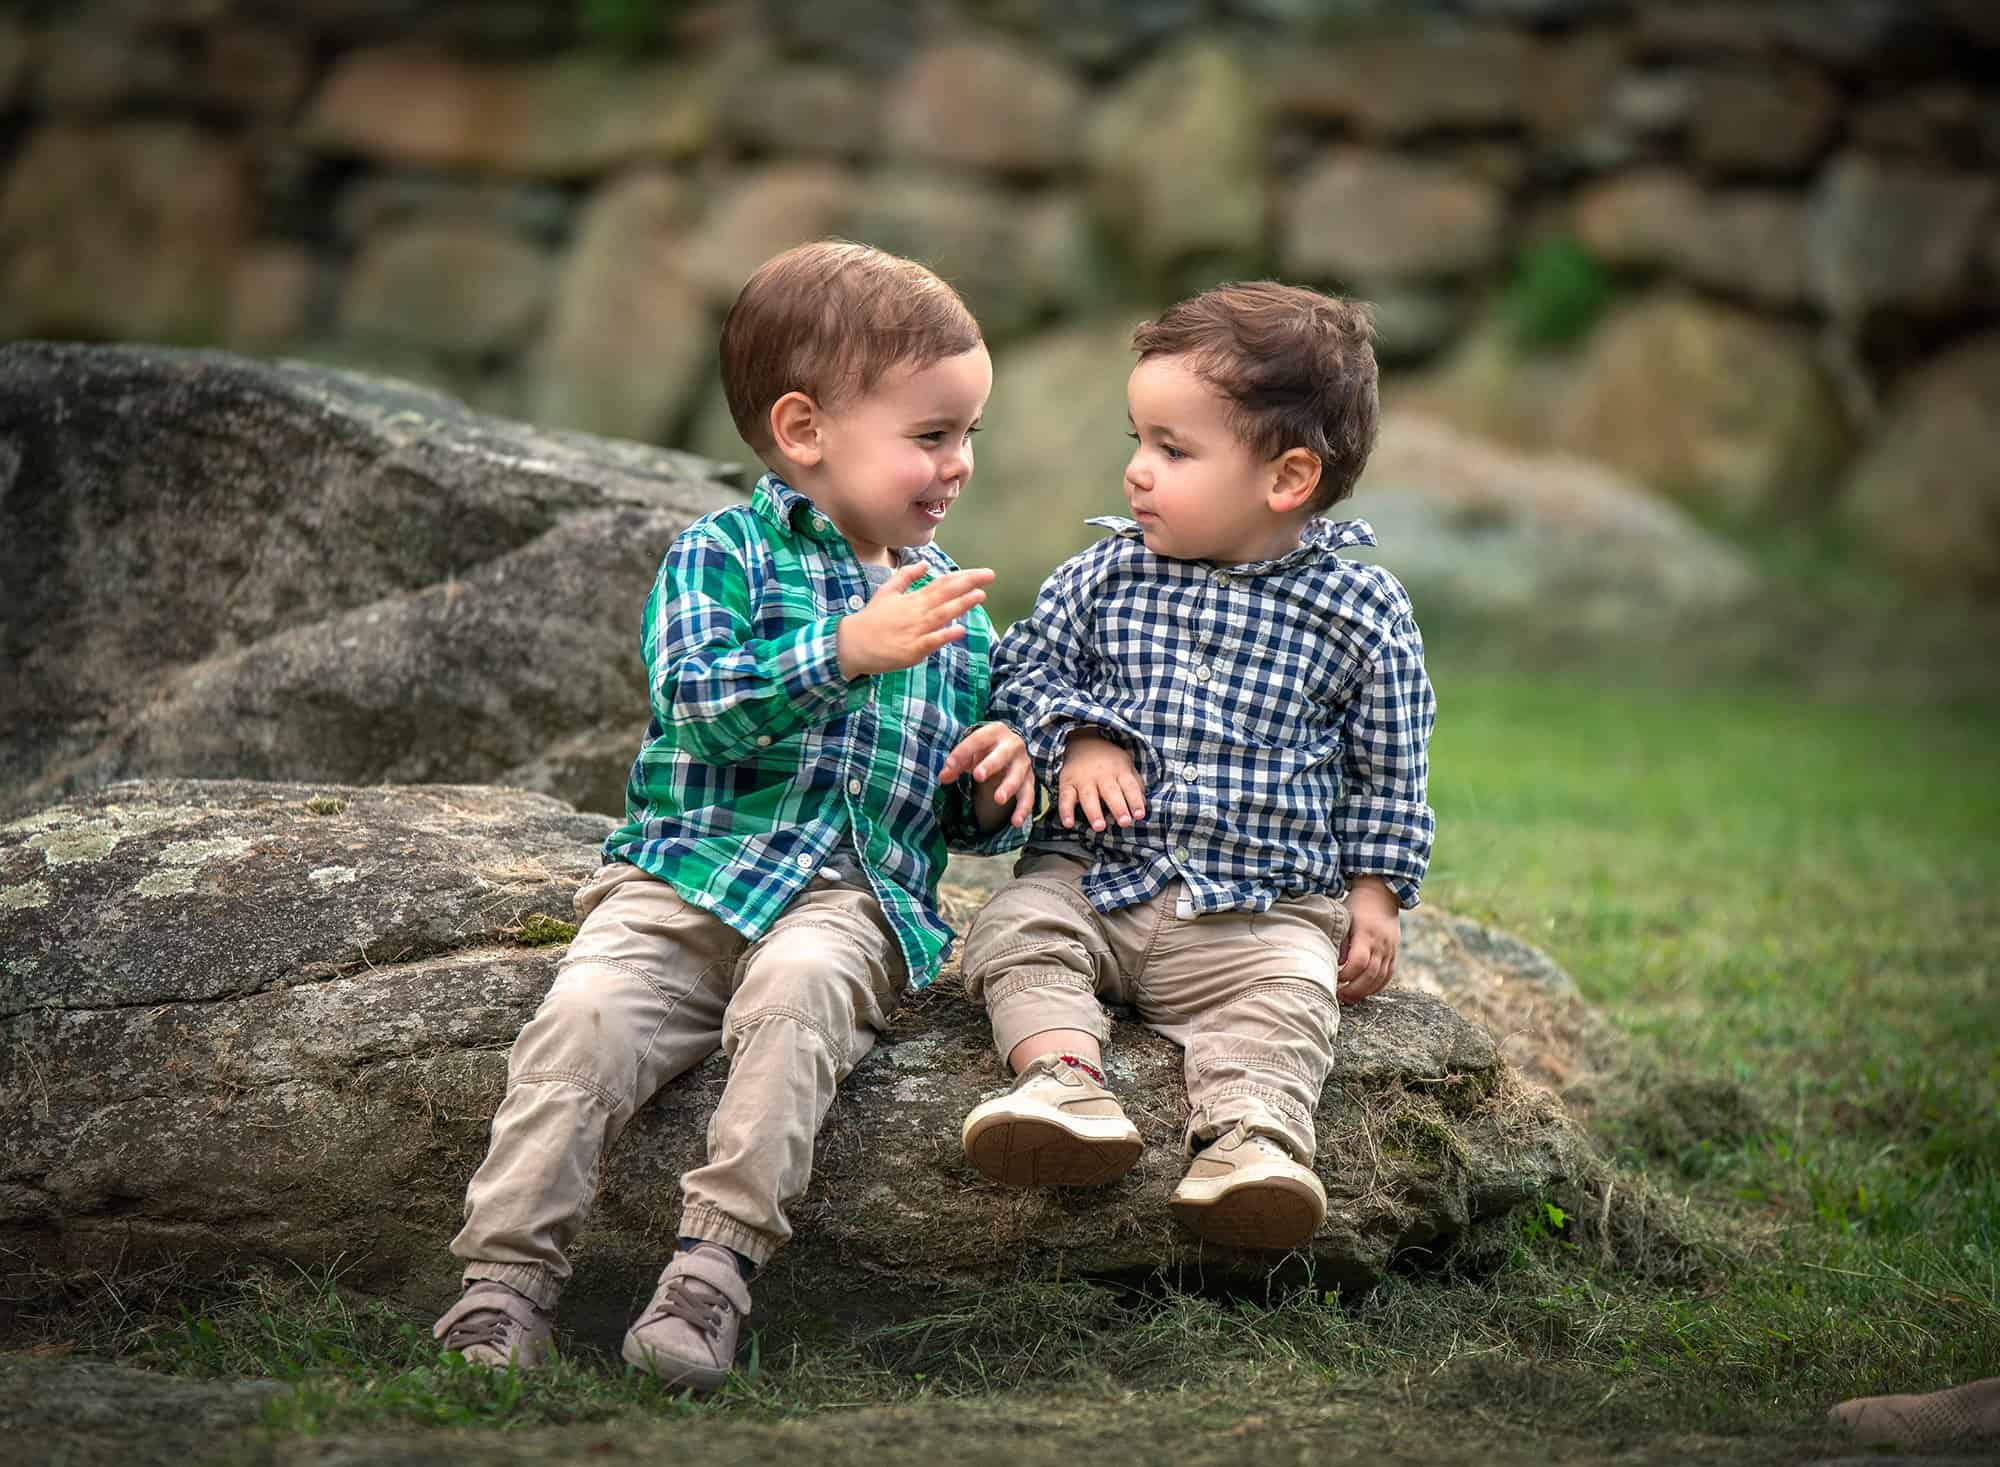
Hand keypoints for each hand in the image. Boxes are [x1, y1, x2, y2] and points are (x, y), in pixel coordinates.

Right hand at [836, 564, 994, 677]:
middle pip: (946, 595)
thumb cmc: (871, 619)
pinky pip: (932, 641)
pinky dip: (946, 635)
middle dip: (969, 584)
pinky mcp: (912, 650)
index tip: (983, 573)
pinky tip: (960, 630)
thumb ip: (907, 577)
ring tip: (980, 595)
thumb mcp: (887, 591)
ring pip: (942, 615)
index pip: (943, 584)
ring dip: (961, 605)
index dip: (964, 577)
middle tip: (990, 576)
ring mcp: (915, 631)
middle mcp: (917, 612)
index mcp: (913, 599)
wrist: (853, 644)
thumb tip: (925, 563)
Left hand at [940, 722, 1036, 829]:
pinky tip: (1015, 822)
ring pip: (1018, 776)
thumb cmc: (987, 749)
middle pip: (1002, 755)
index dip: (963, 752)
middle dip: (990, 765)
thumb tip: (943, 777)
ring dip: (1008, 787)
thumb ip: (956, 763)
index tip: (950, 765)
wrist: (1012, 748)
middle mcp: (1013, 745)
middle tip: (978, 776)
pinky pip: (1028, 795)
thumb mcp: (970, 751)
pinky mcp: (1029, 780)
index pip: (977, 740)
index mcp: (995, 732)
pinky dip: (1023, 809)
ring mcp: (1023, 763)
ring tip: (998, 800)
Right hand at [1058, 729, 1144, 833]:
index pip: (1130, 786)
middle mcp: (1102, 774)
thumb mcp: (1126, 765)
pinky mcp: (1067, 782)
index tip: (1139, 815)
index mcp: (1119, 770)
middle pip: (1111, 792)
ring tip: (1099, 826)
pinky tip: (1068, 823)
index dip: (1135, 800)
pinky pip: (1065, 798)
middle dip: (1118, 808)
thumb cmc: (1109, 760)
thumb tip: (1142, 806)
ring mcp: (1083, 779)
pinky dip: (1065, 811)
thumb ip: (1135, 784)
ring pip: (1089, 796)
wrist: (1083, 740)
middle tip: (1124, 822)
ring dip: (1094, 812)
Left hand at [1337, 875, 1399, 1001]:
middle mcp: (1382, 943)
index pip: (1359, 961)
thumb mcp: (1344, 917)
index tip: (1334, 977)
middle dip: (1354, 989)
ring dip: (1365, 991)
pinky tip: (1364, 992)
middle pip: (1371, 974)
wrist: (1381, 894)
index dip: (1347, 974)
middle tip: (1339, 996)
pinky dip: (1377, 986)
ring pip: (1381, 978)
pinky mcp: (1394, 953)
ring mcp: (1390, 949)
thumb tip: (1333, 963)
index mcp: (1367, 933)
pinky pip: (1388, 975)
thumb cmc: (1356, 906)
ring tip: (1349, 998)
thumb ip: (1340, 939)